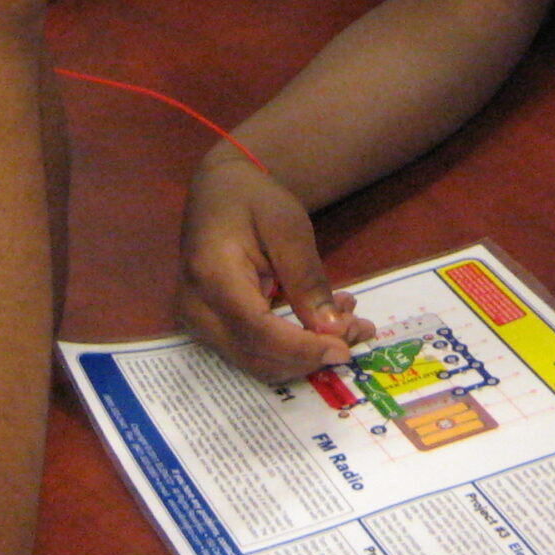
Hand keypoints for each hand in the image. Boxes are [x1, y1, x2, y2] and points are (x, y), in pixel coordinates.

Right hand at [178, 149, 374, 382]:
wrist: (219, 191)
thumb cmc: (253, 200)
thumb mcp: (288, 227)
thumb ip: (307, 280)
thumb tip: (331, 331)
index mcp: (211, 274)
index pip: (256, 330)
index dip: (301, 348)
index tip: (344, 349)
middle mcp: (196, 308)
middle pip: (255, 355)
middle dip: (311, 355)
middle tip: (358, 329)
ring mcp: (198, 323)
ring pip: (256, 363)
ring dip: (306, 355)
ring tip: (348, 321)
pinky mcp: (210, 330)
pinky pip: (253, 352)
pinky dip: (292, 348)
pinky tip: (323, 322)